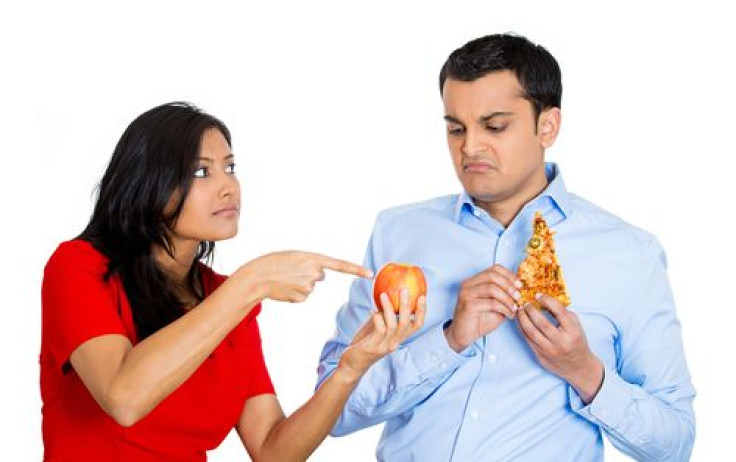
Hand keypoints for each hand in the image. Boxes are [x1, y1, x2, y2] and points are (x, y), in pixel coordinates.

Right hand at [238, 251, 372, 302]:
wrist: (258, 276)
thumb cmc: (275, 262)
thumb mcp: (295, 256)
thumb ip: (311, 263)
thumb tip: (320, 276)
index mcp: (313, 258)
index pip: (340, 265)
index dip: (356, 270)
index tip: (370, 274)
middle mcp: (314, 272)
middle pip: (319, 276)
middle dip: (308, 274)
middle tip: (291, 271)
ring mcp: (308, 287)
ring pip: (310, 286)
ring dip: (299, 284)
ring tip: (285, 279)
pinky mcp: (302, 298)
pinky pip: (303, 296)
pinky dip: (294, 293)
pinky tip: (284, 288)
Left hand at [338, 289, 425, 379]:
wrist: (353, 364)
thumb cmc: (365, 342)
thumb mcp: (377, 327)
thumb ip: (384, 314)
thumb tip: (386, 292)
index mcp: (399, 337)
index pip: (417, 325)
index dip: (422, 311)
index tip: (422, 296)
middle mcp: (395, 342)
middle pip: (406, 323)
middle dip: (407, 305)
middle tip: (404, 289)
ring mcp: (385, 346)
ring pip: (393, 325)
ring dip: (389, 308)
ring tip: (383, 294)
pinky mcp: (374, 347)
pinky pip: (379, 330)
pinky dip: (377, 318)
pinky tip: (372, 310)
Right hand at [444, 264, 520, 351]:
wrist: (464, 336)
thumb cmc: (480, 320)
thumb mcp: (495, 305)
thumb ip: (504, 295)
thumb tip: (520, 289)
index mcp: (475, 280)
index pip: (494, 268)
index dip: (509, 275)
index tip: (520, 285)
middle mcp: (468, 284)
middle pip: (492, 275)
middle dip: (509, 285)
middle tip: (519, 296)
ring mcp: (466, 294)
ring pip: (491, 288)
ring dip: (507, 298)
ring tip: (515, 308)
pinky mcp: (468, 305)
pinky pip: (491, 303)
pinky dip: (504, 308)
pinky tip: (509, 315)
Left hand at [517, 293, 603, 403]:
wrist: (578, 366)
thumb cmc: (576, 342)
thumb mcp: (575, 325)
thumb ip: (563, 313)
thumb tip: (545, 300)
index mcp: (572, 332)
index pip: (559, 312)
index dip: (547, 301)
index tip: (538, 295)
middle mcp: (561, 342)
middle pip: (541, 323)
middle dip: (531, 310)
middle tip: (525, 302)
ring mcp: (549, 350)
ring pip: (531, 332)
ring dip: (522, 318)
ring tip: (520, 310)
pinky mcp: (540, 356)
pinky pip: (527, 339)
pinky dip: (521, 328)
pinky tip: (519, 320)